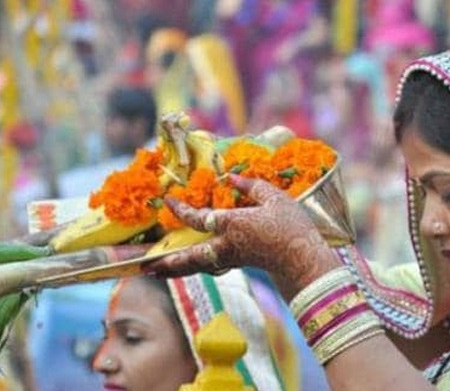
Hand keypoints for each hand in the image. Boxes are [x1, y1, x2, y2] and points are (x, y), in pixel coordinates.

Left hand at [143, 175, 340, 296]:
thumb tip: (229, 177)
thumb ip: (250, 185)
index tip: (168, 201)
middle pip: (188, 257)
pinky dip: (193, 268)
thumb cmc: (292, 226)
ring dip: (175, 269)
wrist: (305, 259)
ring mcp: (231, 259)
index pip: (198, 218)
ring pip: (196, 266)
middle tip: (144, 266)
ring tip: (156, 272)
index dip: (181, 210)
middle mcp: (226, 245)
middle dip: (166, 262)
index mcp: (233, 225)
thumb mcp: (274, 198)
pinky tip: (188, 265)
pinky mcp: (238, 265)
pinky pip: (208, 267)